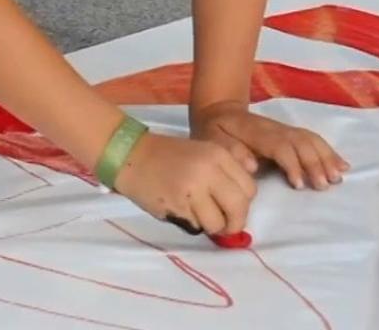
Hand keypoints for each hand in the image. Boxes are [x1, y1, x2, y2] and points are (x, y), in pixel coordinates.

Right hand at [114, 131, 256, 235]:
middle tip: (224, 224)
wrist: (128, 154)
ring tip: (196, 215)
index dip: (242, 202)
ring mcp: (193, 189)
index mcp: (217, 155)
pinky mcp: (177, 205)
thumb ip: (227, 171)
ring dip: (210, 225)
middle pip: (239, 208)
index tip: (230, 205)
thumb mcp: (202, 152)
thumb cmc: (166, 156)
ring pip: (217, 223)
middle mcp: (209, 170)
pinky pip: (196, 226)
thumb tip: (245, 200)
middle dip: (234, 222)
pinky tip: (180, 210)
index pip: (249, 189)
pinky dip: (192, 223)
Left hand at [193, 101, 349, 190]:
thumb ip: (230, 151)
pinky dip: (330, 152)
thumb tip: (251, 165)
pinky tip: (343, 165)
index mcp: (257, 132)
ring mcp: (285, 130)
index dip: (292, 165)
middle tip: (324, 186)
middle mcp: (276, 129)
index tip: (299, 184)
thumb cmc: (215, 129)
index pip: (280, 147)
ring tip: (337, 178)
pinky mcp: (290, 133)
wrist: (219, 110)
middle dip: (315, 164)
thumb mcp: (212, 138)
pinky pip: (314, 140)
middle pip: (301, 144)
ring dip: (327, 159)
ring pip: (311, 141)